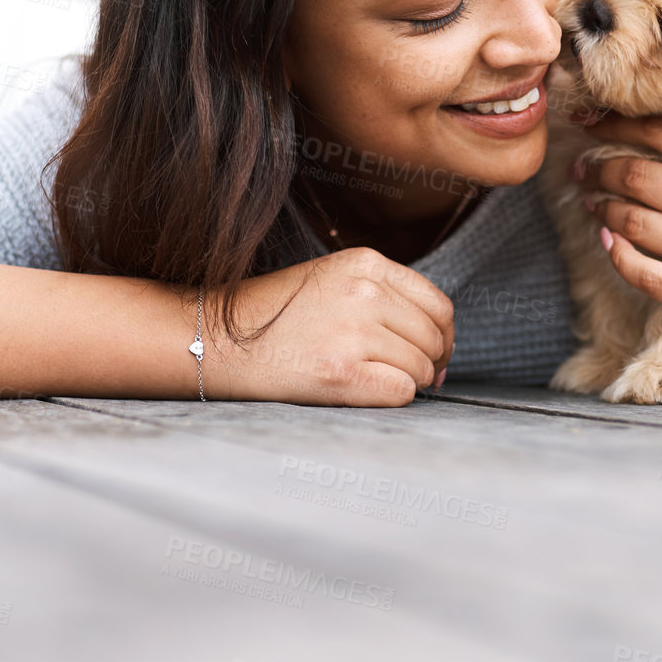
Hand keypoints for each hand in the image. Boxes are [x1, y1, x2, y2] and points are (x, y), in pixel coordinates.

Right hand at [204, 247, 454, 406]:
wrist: (218, 341)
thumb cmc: (275, 316)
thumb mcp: (333, 279)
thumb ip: (382, 293)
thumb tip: (438, 339)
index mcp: (366, 263)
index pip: (438, 305)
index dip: (443, 337)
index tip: (435, 355)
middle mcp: (364, 293)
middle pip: (433, 339)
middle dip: (430, 363)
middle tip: (411, 377)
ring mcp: (353, 332)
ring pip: (420, 368)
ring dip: (408, 382)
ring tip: (374, 380)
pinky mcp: (341, 373)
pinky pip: (401, 392)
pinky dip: (392, 398)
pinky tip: (364, 391)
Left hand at [574, 114, 661, 348]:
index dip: (616, 125)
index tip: (590, 122)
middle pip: (639, 176)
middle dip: (598, 167)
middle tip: (580, 166)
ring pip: (636, 223)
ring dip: (602, 209)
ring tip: (590, 201)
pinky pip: (649, 275)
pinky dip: (619, 258)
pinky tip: (608, 244)